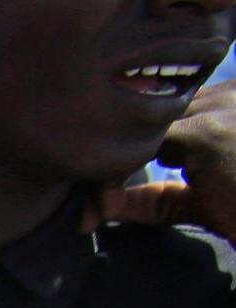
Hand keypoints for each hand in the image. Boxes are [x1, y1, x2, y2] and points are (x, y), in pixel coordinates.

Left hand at [95, 82, 235, 243]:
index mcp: (229, 102)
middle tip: (86, 212)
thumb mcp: (201, 203)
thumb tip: (106, 204)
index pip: (163, 120)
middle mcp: (228, 93)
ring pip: (141, 131)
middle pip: (148, 120)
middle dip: (112, 162)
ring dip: (109, 173)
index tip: (98, 199)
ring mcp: (221, 107)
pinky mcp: (208, 133)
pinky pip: (144, 147)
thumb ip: (159, 197)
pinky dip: (117, 177)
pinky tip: (106, 207)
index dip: (127, 155)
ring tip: (91, 214)